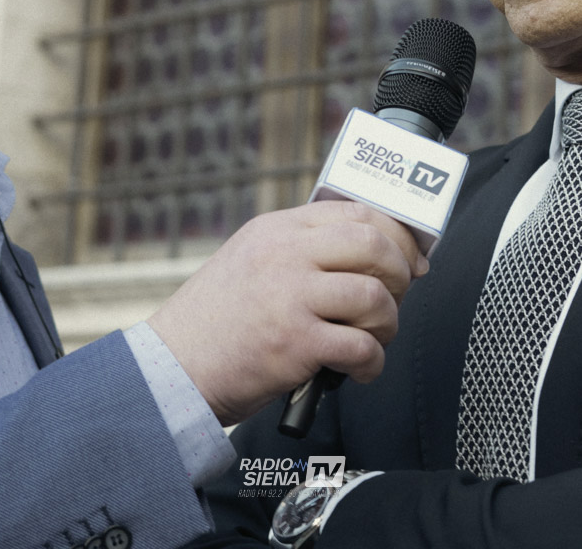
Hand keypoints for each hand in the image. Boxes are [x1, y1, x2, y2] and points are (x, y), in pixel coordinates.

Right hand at [147, 200, 426, 426]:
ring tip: (374, 338)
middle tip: (398, 297)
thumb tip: (369, 257)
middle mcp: (285, 254)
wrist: (172, 368)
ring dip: (388, 323)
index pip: (356, 211)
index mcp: (277, 229)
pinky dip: (373, 363)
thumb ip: (299, 250)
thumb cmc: (216, 322)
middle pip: (374, 244)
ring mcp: (290, 297)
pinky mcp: (295, 343)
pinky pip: (362, 347)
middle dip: (400, 274)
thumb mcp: (249, 260)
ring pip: (375, 296)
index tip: (409, 259)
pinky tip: (361, 370)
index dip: (396, 235)